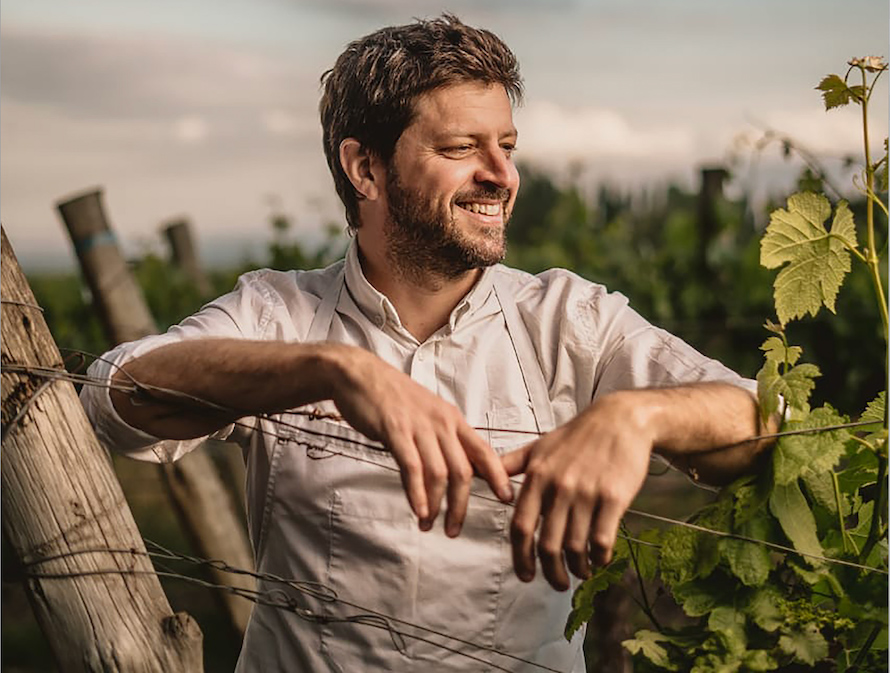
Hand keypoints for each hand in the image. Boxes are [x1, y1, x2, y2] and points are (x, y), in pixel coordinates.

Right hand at [328, 346, 513, 535]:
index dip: (498, 476)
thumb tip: (458, 470)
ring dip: (437, 504)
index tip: (506, 499)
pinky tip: (417, 510)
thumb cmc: (393, 398)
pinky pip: (411, 467)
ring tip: (429, 525)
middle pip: (463, 470)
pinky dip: (416, 493)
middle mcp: (441, 423)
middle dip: (460, 505)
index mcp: (453, 420)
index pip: (484, 451)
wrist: (361, 375)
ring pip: (439, 473)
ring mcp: (419, 426)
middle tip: (454, 529)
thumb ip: (443, 441)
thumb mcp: (428, 415)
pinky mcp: (395, 430)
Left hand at [501, 392, 653, 590]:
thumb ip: (511, 464)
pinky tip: (600, 558)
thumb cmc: (576, 436)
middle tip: (556, 583)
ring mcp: (586, 493)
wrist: (619, 420)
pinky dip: (600, 556)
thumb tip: (481, 475)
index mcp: (537, 477)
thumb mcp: (539, 446)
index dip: (520, 557)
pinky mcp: (613, 497)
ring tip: (580, 573)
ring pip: (575, 547)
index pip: (520, 527)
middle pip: (547, 545)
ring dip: (577, 568)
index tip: (525, 574)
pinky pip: (602, 539)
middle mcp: (558, 487)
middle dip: (551, 572)